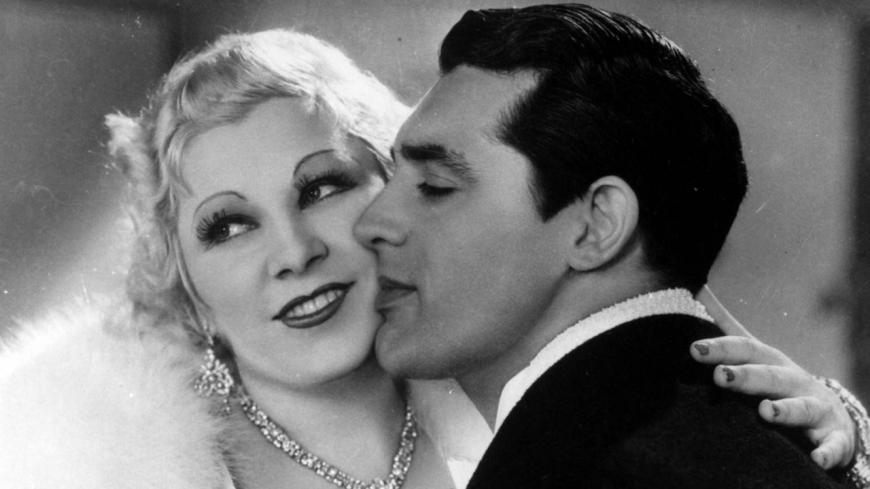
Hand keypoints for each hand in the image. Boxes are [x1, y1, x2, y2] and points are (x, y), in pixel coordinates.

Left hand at [691, 335, 854, 469]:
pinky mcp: (834, 437)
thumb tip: (698, 291)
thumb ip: (728, 331)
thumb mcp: (756, 357)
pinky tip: (817, 459)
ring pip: (802, 407)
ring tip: (765, 412)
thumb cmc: (780, 384)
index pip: (745, 349)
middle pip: (770, 376)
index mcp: (771, 362)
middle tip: (720, 376)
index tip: (694, 349)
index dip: (721, 348)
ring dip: (785, 410)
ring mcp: (816, 408)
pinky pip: (833, 446)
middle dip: (746, 376)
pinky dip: (827, 452)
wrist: (829, 417)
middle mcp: (794, 381)